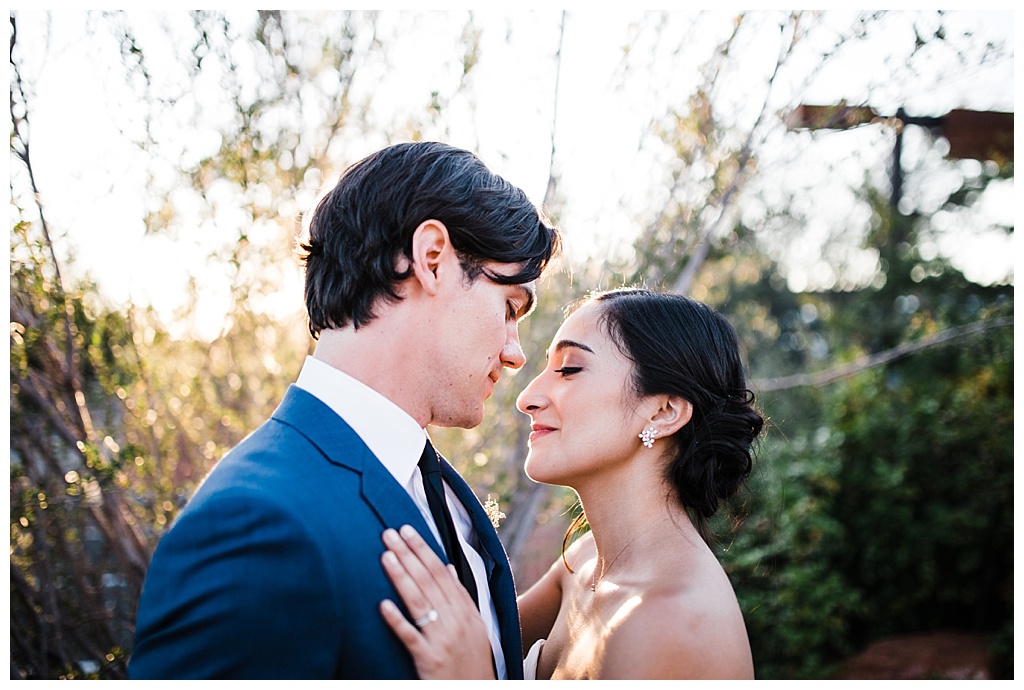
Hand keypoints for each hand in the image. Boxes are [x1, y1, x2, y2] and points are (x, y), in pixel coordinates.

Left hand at [379, 525, 496, 679]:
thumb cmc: (473, 661)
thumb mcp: (475, 626)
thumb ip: (460, 596)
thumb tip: (448, 568)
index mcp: (466, 611)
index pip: (441, 572)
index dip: (423, 550)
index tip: (408, 531)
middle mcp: (456, 621)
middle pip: (428, 581)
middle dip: (408, 554)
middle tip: (390, 533)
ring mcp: (442, 640)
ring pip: (419, 602)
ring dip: (401, 576)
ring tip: (385, 555)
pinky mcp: (430, 660)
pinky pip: (411, 637)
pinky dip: (397, 620)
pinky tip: (382, 605)